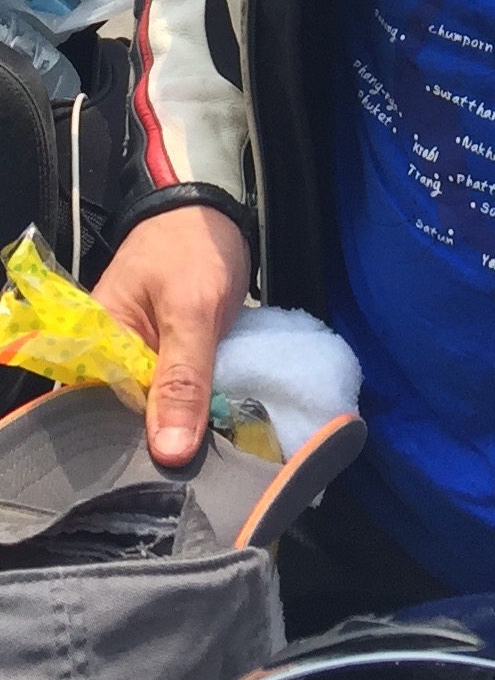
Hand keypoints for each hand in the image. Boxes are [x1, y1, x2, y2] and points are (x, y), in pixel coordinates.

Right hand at [94, 205, 250, 466]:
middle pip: (129, 418)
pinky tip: (215, 420)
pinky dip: (197, 402)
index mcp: (95, 343)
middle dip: (163, 438)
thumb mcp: (191, 310)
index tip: (168, 468)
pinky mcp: (168, 354)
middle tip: (196, 464)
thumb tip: (170, 451)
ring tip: (210, 445)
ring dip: (184, 422)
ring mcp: (140, 356)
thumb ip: (182, 379)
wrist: (214, 210)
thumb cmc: (193, 247)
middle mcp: (110, 356)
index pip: (100, 415)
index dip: (132, 446)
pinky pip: (178, 391)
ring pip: (158, 408)